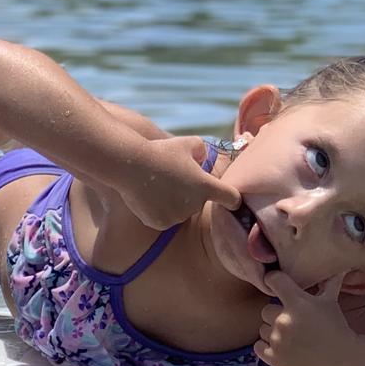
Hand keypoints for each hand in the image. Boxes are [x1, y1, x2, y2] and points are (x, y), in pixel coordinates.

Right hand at [121, 136, 240, 229]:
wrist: (131, 164)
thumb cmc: (161, 151)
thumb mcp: (188, 142)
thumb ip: (202, 150)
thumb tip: (202, 160)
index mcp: (206, 186)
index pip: (232, 198)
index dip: (233, 199)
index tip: (231, 199)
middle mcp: (195, 205)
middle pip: (198, 202)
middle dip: (191, 193)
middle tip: (173, 177)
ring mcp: (176, 216)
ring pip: (180, 211)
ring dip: (174, 202)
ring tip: (157, 185)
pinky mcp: (160, 223)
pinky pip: (164, 218)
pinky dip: (158, 210)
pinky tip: (148, 196)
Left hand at [255, 271, 355, 365]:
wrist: (343, 360)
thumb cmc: (336, 327)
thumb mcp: (331, 302)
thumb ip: (329, 282)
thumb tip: (339, 265)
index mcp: (297, 303)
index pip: (273, 280)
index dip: (274, 281)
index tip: (278, 285)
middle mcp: (283, 320)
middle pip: (265, 310)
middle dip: (277, 315)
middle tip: (293, 322)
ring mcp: (277, 340)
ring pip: (263, 329)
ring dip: (274, 332)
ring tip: (292, 337)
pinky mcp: (274, 358)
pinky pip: (259, 346)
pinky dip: (268, 348)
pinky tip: (284, 348)